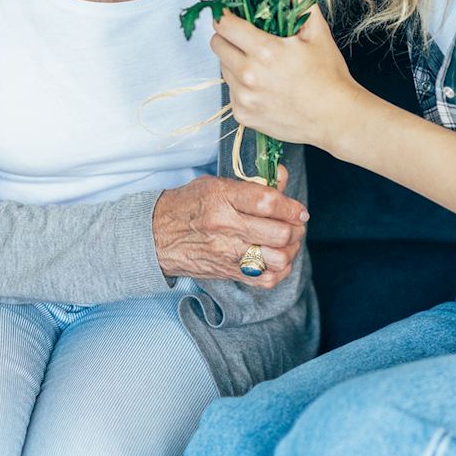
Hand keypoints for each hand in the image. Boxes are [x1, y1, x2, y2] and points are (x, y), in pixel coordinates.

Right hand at [152, 166, 307, 289]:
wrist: (156, 236)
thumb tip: (283, 176)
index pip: (268, 202)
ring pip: (276, 258)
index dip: (291, 206)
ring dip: (290, 250)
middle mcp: (225, 226)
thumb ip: (252, 183)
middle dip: (295, 229)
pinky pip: (266, 279)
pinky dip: (279, 270)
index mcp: (222, 198)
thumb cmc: (188, 205)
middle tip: (295, 225)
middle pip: (278, 233)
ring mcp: (227, 253)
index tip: (299, 209)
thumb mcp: (216, 184)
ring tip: (288, 242)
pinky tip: (277, 260)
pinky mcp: (228, 272)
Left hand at [210, 5, 365, 156]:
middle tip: (245, 38)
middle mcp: (248, 76)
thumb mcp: (318, 33)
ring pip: (223, 69)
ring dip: (235, 62)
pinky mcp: (243, 115)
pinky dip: (242, 86)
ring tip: (260, 64)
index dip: (225, 15)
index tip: (231, 14)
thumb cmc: (329, 76)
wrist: (336, 118)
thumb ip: (301, 1)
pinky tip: (264, 86)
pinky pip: (231, 92)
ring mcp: (244, 98)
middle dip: (228, 37)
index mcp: (264, 52)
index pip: (224, 24)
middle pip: (216, 45)